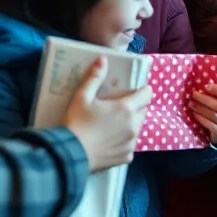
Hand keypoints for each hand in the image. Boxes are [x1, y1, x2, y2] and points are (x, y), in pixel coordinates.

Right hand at [63, 57, 152, 172]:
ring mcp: (131, 144)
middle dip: (136, 107)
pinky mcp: (126, 157)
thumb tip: (103, 59)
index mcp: (126, 109)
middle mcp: (134, 126)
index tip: (136, 90)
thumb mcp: (82, 97)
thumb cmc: (76, 123)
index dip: (143, 91)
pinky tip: (110, 141)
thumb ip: (94, 78)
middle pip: (143, 112)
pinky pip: (130, 146)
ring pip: (137, 129)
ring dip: (130, 124)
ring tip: (114, 124)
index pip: (147, 95)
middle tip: (120, 107)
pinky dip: (124, 142)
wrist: (69, 155)